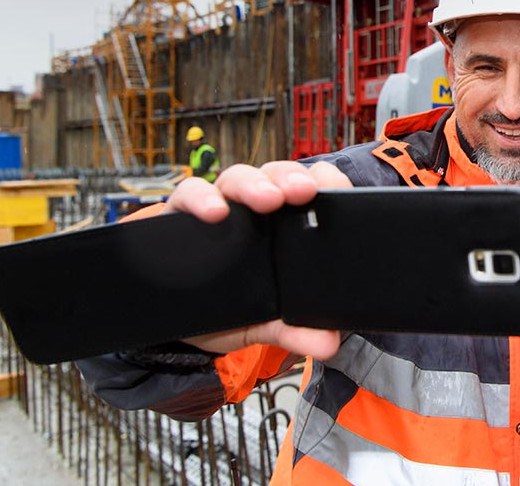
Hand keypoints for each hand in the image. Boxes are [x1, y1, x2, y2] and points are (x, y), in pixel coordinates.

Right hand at [165, 160, 352, 358]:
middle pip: (276, 176)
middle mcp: (254, 208)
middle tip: (303, 192)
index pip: (311, 188)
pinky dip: (201, 199)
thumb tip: (328, 343)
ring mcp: (220, 206)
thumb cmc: (232, 309)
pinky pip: (189, 194)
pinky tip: (214, 212)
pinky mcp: (181, 213)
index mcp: (285, 225)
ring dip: (253, 185)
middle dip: (291, 179)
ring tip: (266, 199)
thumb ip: (296, 331)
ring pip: (237, 178)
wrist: (179, 324)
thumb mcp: (265, 323)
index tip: (340, 190)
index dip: (326, 181)